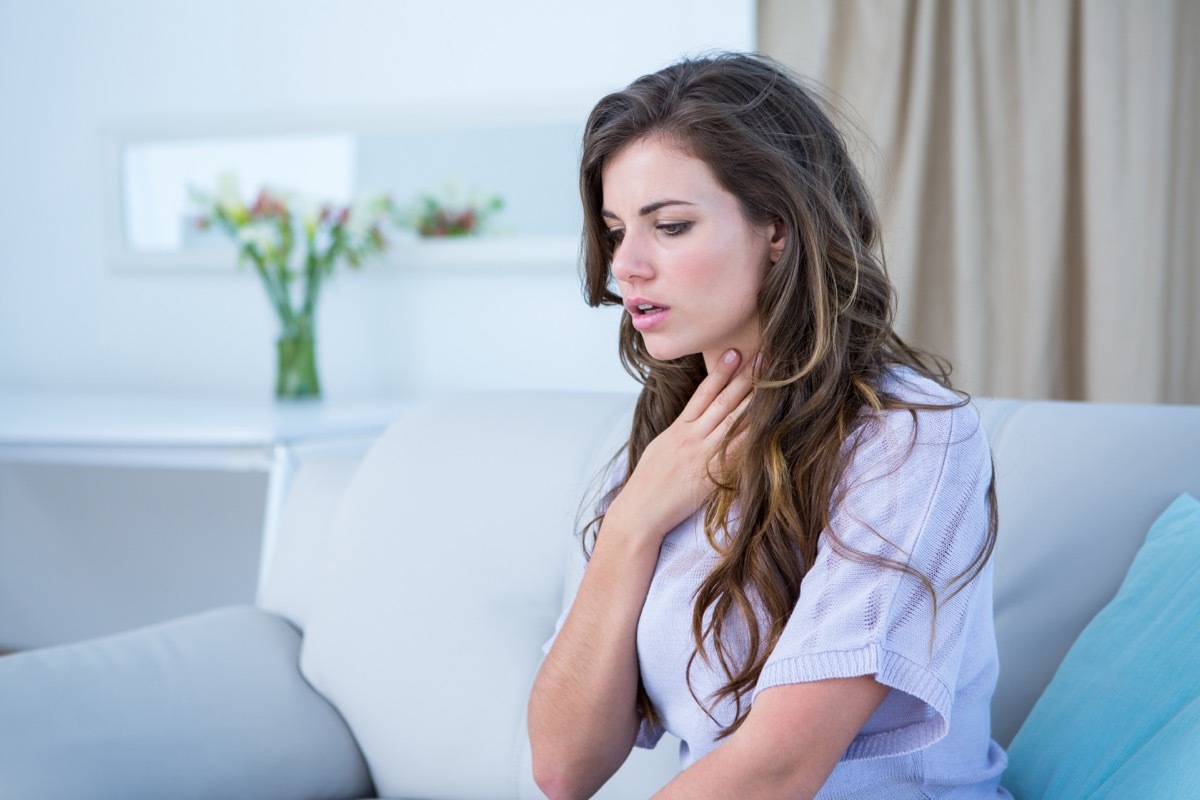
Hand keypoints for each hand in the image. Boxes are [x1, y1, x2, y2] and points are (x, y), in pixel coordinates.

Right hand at [606, 349, 754, 542]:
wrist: (640, 512)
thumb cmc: (647, 484)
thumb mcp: (659, 449)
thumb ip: (678, 432)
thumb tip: (691, 420)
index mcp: (678, 429)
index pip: (703, 394)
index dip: (720, 372)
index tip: (733, 353)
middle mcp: (692, 437)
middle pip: (722, 401)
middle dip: (744, 377)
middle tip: (763, 355)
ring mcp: (702, 455)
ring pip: (732, 420)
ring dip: (753, 399)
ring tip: (771, 380)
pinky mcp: (711, 475)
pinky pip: (736, 452)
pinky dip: (753, 437)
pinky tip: (769, 424)